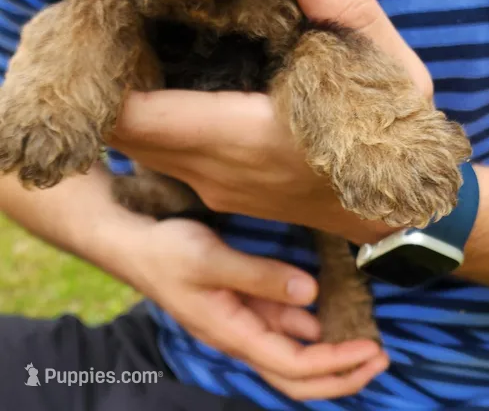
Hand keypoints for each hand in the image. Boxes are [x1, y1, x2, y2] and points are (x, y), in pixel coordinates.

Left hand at [113, 0, 431, 241]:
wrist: (397, 213)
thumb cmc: (388, 136)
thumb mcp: (382, 63)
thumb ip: (341, 4)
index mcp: (242, 137)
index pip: (136, 116)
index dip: (105, 72)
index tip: (104, 21)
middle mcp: (213, 170)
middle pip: (122, 130)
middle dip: (106, 79)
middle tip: (112, 19)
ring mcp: (212, 187)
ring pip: (137, 147)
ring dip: (123, 101)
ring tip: (131, 42)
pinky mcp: (218, 191)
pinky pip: (159, 156)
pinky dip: (145, 121)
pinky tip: (161, 77)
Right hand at [128, 216, 387, 399]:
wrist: (136, 247)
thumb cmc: (168, 253)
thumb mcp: (211, 259)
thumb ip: (260, 276)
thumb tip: (310, 294)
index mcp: (234, 333)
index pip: (294, 366)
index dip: (336, 364)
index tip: (371, 349)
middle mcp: (240, 336)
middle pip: (297, 375)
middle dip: (341, 373)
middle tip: (381, 356)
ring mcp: (240, 322)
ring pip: (290, 351)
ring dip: (327, 349)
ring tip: (365, 334)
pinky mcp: (239, 305)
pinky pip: (278, 324)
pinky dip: (304, 324)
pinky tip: (321, 308)